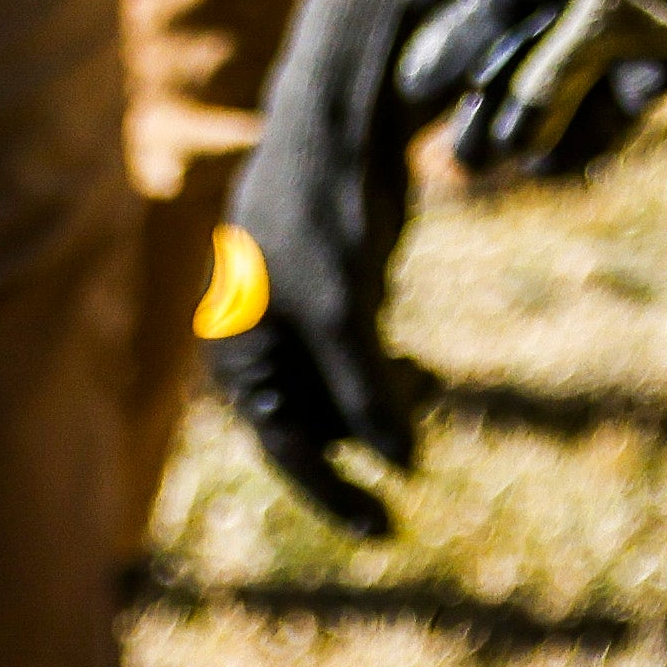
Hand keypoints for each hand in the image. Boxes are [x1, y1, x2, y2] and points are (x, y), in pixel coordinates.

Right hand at [198, 198, 434, 541]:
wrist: (337, 134)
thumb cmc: (320, 217)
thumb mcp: (345, 313)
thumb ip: (369, 392)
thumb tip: (403, 468)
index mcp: (239, 354)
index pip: (285, 446)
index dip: (333, 494)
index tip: (387, 532)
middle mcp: (263, 348)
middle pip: (318, 428)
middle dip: (370, 432)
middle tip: (422, 414)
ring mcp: (300, 327)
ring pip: (345, 400)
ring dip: (388, 404)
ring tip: (427, 380)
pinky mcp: (334, 306)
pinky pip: (361, 368)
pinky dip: (391, 377)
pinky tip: (419, 368)